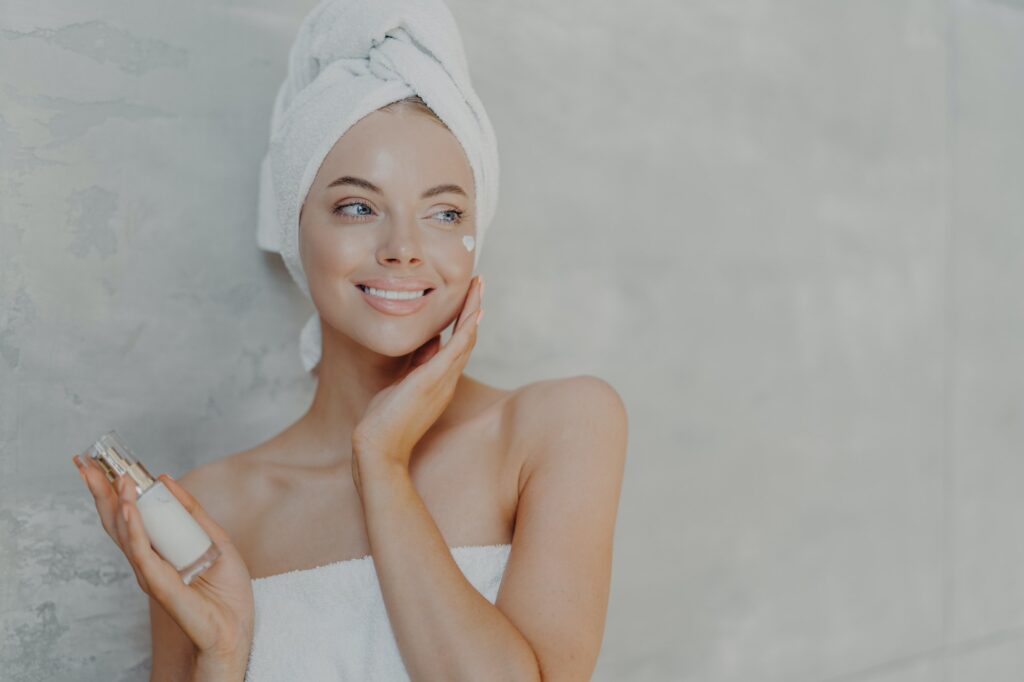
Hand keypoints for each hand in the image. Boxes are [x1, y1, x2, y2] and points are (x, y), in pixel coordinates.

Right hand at [73, 455, 254, 664]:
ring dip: (119, 502)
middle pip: (116, 519)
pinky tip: (128, 508)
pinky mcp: (160, 584)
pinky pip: (142, 552)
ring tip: (116, 476)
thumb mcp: (213, 538)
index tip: (97, 461)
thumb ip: (191, 511)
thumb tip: (165, 478)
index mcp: (157, 548)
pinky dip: (133, 529)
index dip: (111, 488)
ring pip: (125, 532)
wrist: (236, 627)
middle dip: (99, 490)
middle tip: (83, 461)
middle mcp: (147, 559)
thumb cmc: (225, 590)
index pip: (127, 513)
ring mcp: (150, 572)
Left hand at [351, 274, 484, 491]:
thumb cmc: (384, 422)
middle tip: (478, 283)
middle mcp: (446, 380)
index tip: (468, 298)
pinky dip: (466, 328)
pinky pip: (456, 349)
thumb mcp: (401, 386)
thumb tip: (427, 341)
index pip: (456, 344)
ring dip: (473, 310)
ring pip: (465, 339)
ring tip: (477, 287)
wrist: (377, 449)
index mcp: (438, 381)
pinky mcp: (432, 380)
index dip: (463, 320)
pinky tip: (473, 310)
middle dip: (472, 308)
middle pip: (467, 338)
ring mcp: (442, 381)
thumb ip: (415, 365)